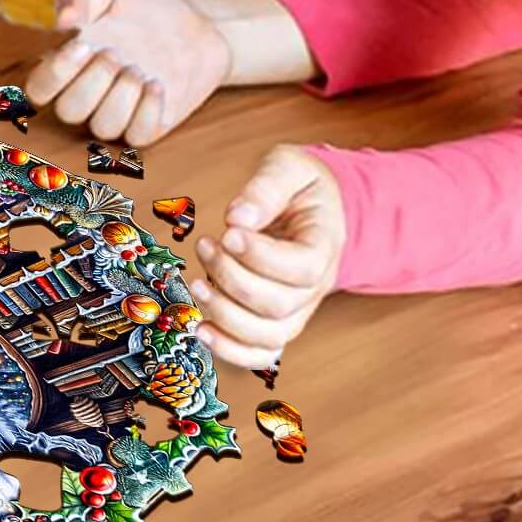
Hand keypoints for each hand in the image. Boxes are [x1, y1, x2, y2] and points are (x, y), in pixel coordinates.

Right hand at [24, 0, 231, 144]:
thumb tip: (61, 19)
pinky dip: (146, 111)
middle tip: (116, 53)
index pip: (40, 88)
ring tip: (139, 68)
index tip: (81, 45)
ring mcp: (121, 110)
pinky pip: (137, 135)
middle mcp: (92, 91)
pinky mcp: (150, 124)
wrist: (201, 23)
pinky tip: (157, 84)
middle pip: (69, 112)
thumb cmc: (151, 6)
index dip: (53, 74)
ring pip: (103, 127)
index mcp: (72, 61)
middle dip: (91, 83)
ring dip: (120, 97)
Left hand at [188, 145, 346, 368]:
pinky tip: (201, 329)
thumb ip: (267, 187)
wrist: (315, 208)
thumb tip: (239, 218)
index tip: (228, 232)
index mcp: (324, 247)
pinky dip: (230, 350)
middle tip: (206, 245)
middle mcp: (314, 287)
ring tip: (197, 282)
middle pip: (278, 305)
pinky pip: (260, 353)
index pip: (301, 268)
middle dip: (231, 278)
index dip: (260, 256)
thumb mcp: (289, 167)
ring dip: (224, 314)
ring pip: (267, 336)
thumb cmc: (301, 187)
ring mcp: (296, 309)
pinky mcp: (274, 321)